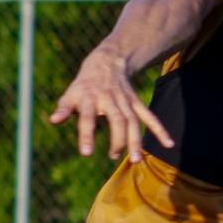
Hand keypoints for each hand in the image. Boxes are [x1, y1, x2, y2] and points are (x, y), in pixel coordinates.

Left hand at [50, 46, 174, 161]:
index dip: (86, 135)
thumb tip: (54, 120)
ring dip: (136, 140)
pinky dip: (159, 129)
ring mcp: (125, 101)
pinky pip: (149, 116)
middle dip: (118, 139)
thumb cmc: (84, 84)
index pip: (87, 118)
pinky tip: (168, 143)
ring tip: (137, 160)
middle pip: (117, 120)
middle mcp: (109, 100)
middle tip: (113, 156)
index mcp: (90, 98)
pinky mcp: (136, 103)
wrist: (107, 62)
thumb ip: (64, 108)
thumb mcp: (71, 94)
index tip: (86, 153)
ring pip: (133, 121)